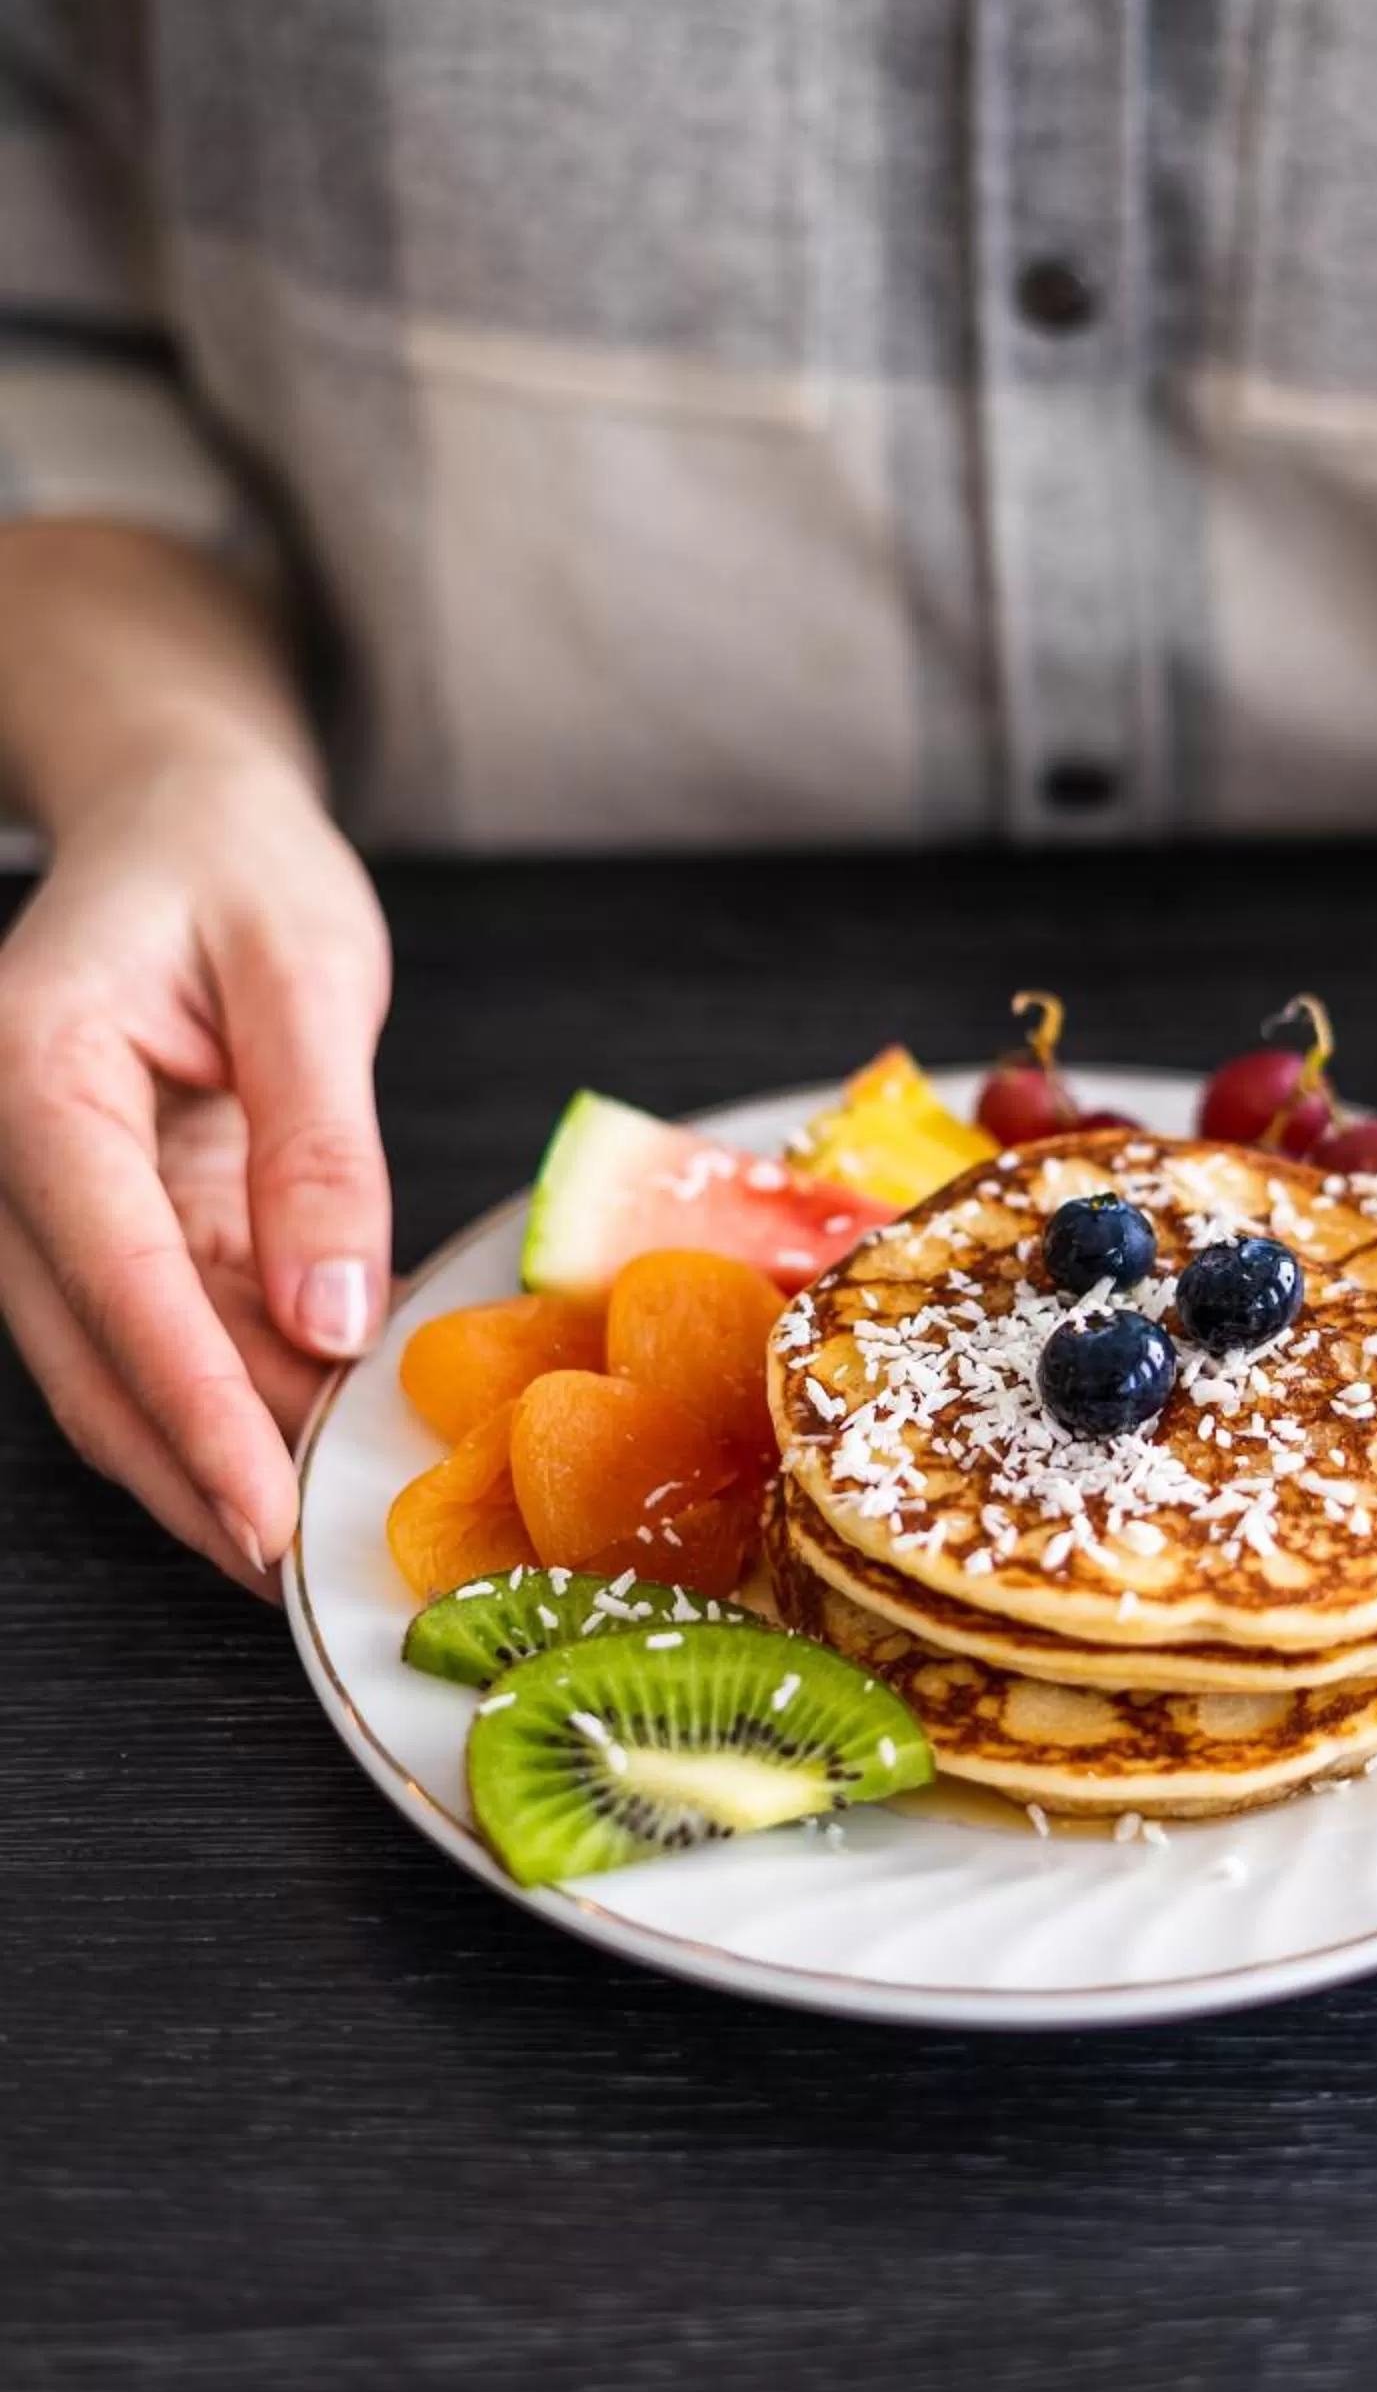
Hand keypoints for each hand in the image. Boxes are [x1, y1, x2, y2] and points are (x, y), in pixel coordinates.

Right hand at [0, 752, 391, 1592]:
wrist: (178, 819)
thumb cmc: (236, 862)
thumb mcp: (307, 968)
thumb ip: (317, 1143)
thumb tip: (329, 1317)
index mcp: (33, 1068)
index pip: (110, 1271)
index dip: (189, 1405)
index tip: (260, 1510)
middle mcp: (11, 1150)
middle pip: (90, 1354)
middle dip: (192, 1472)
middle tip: (293, 1572)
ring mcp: (47, 1198)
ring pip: (114, 1367)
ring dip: (212, 1453)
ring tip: (313, 1531)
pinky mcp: (104, 1223)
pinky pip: (160, 1333)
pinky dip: (233, 1399)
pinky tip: (309, 1444)